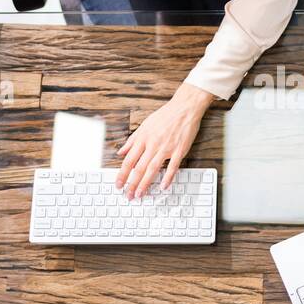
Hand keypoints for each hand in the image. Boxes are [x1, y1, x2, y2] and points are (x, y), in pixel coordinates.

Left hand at [116, 83, 214, 198]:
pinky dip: (168, 177)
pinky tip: (164, 186)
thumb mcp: (144, 125)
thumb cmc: (165, 116)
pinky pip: (172, 167)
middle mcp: (153, 144)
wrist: (184, 108)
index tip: (119, 184)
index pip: (128, 160)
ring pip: (153, 169)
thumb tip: (120, 152)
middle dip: (132, 184)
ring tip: (140, 194)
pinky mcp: (179, 150)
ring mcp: (166, 148)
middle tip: (128, 196)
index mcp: (143, 138)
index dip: (122, 174)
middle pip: (139, 168)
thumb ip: (132, 140)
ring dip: (145, 184)